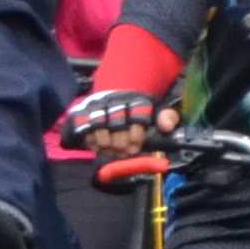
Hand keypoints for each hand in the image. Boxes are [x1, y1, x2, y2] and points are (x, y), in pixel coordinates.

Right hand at [53, 87, 167, 157]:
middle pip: (117, 121)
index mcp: (136, 98)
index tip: (136, 146)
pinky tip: (98, 147)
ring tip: (111, 151)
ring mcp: (97, 104)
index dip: (136, 133)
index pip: (137, 114)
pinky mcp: (82, 110)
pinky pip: (83, 126)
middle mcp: (115, 99)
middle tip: (124, 153)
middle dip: (121, 141)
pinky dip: (90, 139)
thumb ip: (167, 117)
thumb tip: (167, 126)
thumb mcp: (156, 111)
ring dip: (105, 141)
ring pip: (98, 123)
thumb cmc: (137, 110)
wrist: (116, 95)